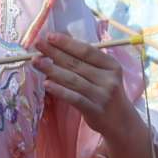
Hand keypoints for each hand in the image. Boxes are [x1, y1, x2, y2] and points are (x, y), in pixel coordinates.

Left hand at [40, 33, 156, 157]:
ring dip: (52, 70)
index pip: (87, 51)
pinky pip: (74, 98)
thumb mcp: (104, 74)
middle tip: (37, 44)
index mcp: (111, 65)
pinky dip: (60, 90)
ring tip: (36, 61)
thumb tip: (59, 43)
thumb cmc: (106, 92)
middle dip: (55, 53)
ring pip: (73, 80)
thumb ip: (86, 61)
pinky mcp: (94, 110)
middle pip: (77, 64)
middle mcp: (108, 79)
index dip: (67, 43)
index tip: (50, 36)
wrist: (121, 121)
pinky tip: (47, 84)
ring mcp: (102, 95)